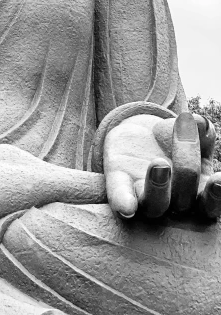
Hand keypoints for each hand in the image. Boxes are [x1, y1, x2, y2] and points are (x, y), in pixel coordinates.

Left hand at [104, 111, 220, 219]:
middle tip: (184, 147)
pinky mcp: (119, 185)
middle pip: (183, 200)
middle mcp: (172, 202)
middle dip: (184, 174)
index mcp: (196, 193)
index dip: (215, 195)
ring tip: (159, 164)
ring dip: (157, 187)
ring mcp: (145, 197)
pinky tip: (127, 208)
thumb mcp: (190, 134)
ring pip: (154, 205)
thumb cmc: (173, 140)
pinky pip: (120, 198)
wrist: (139, 136)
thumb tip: (202, 123)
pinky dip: (124, 203)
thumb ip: (202, 131)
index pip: (209, 203)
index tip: (217, 179)